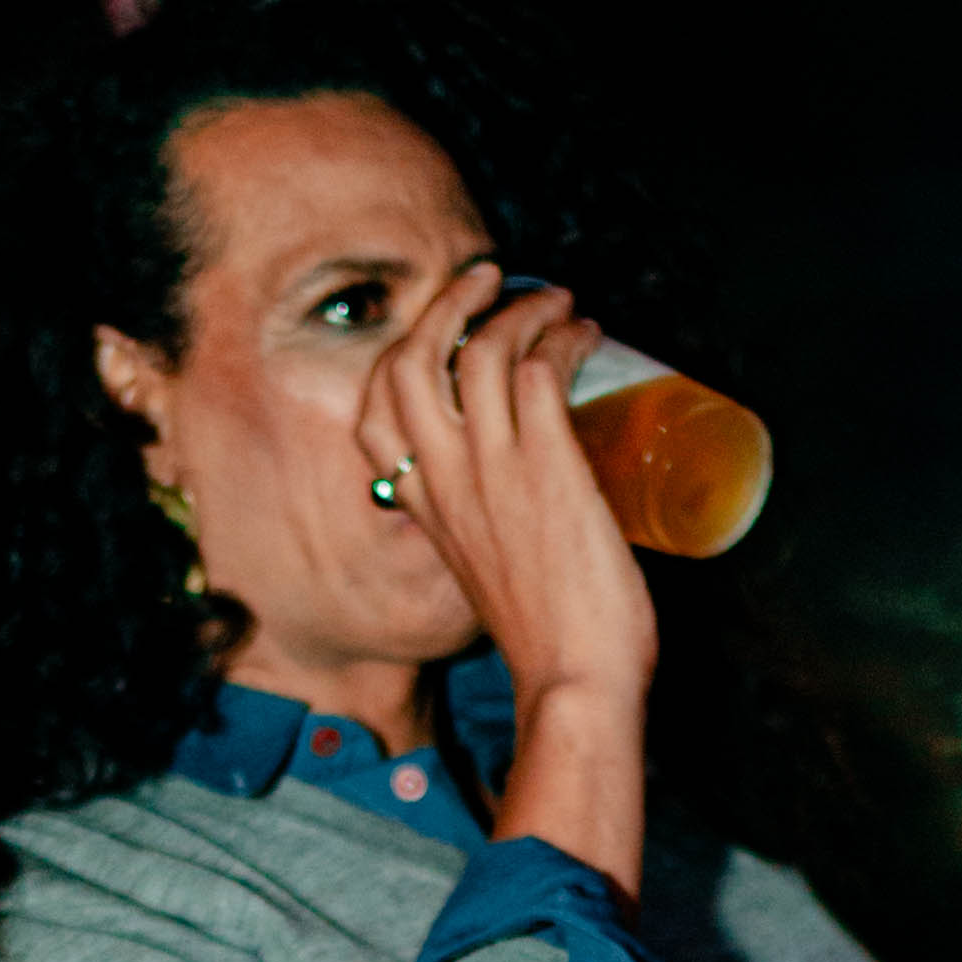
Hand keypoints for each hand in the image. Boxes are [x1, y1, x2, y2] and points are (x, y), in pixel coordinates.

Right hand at [358, 263, 655, 716]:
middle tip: (488, 279)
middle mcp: (447, 482)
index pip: (373, 417)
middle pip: (412, 362)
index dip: (398, 359)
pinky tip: (587, 334)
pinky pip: (542, 369)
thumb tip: (522, 506)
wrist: (574, 682)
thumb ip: (486, 534)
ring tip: (558, 301)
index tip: (438, 336)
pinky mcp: (547, 466)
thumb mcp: (488, 578)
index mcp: (426, 510)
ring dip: (524, 308)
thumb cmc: (548, 644)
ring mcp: (493, 470)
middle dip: (447, 304)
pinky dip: (565, 338)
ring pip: (483, 349)